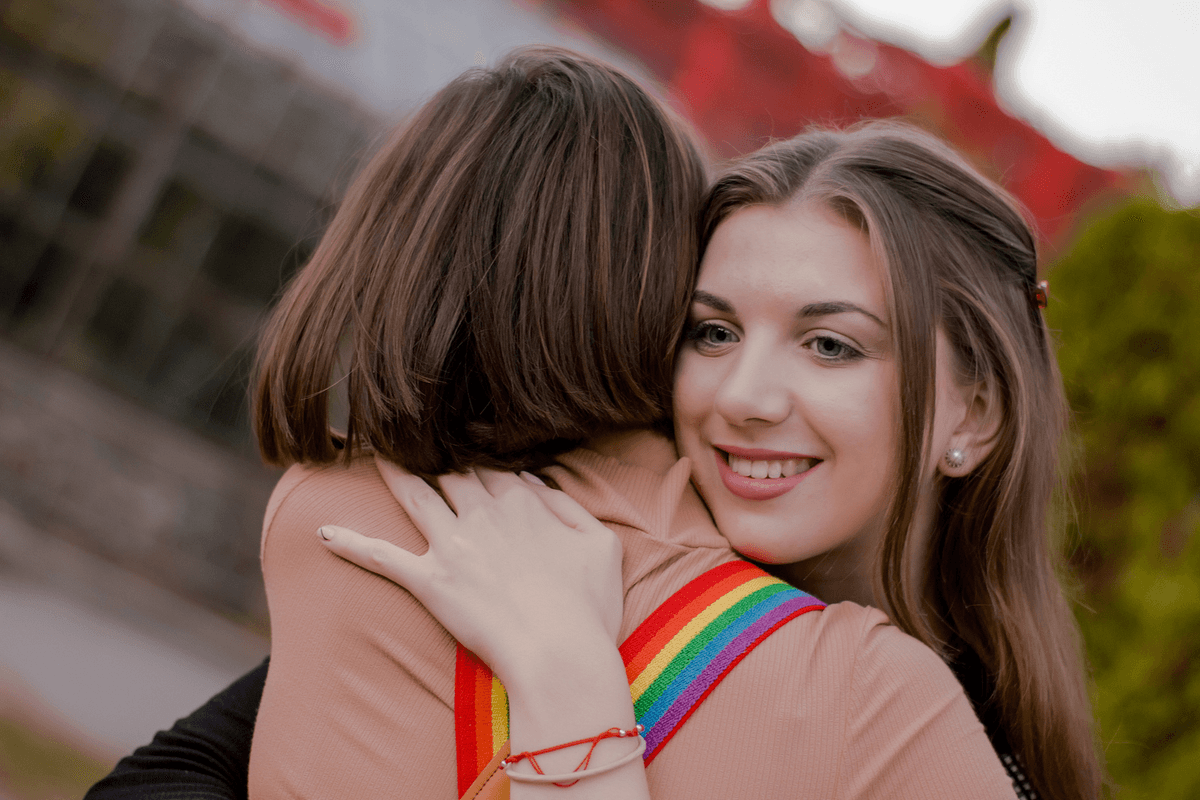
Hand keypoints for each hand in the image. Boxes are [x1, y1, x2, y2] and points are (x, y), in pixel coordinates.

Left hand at [317, 459, 623, 684]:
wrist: (559, 656)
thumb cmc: (588, 608)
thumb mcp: (601, 545)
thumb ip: (569, 507)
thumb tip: (537, 481)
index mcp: (524, 503)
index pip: (494, 466)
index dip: (480, 454)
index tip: (465, 443)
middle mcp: (483, 514)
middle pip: (453, 472)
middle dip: (435, 452)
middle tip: (413, 434)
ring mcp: (452, 545)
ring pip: (414, 495)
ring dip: (392, 471)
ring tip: (373, 453)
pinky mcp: (429, 581)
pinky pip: (381, 557)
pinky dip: (350, 543)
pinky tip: (323, 532)